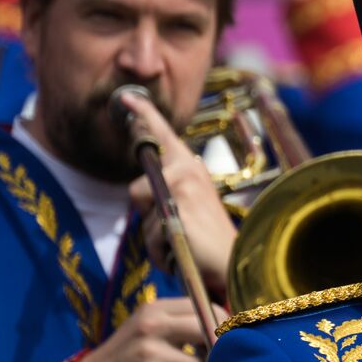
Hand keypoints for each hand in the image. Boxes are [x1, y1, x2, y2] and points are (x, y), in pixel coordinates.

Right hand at [75, 298, 216, 361]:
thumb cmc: (127, 355)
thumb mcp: (148, 327)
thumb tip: (227, 327)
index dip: (221, 322)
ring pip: (206, 355)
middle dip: (221, 342)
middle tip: (215, 356)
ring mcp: (150, 350)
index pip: (205, 305)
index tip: (223, 337)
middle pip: (210, 325)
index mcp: (154, 308)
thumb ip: (181, 321)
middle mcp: (152, 324)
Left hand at [123, 91, 235, 298]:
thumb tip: (146, 194)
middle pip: (137, 188)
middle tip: (177, 228)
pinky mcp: (177, 207)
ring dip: (155, 235)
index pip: (163, 135)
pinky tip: (183, 253)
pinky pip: (150, 235)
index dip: (144, 114)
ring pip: (141, 212)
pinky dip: (160, 251)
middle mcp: (187, 170)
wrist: (236, 265)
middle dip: (150, 213)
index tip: (126, 97)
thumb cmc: (210, 243)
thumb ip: (168, 195)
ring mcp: (182, 186)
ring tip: (183, 243)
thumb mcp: (188, 209)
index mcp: (191, 168)